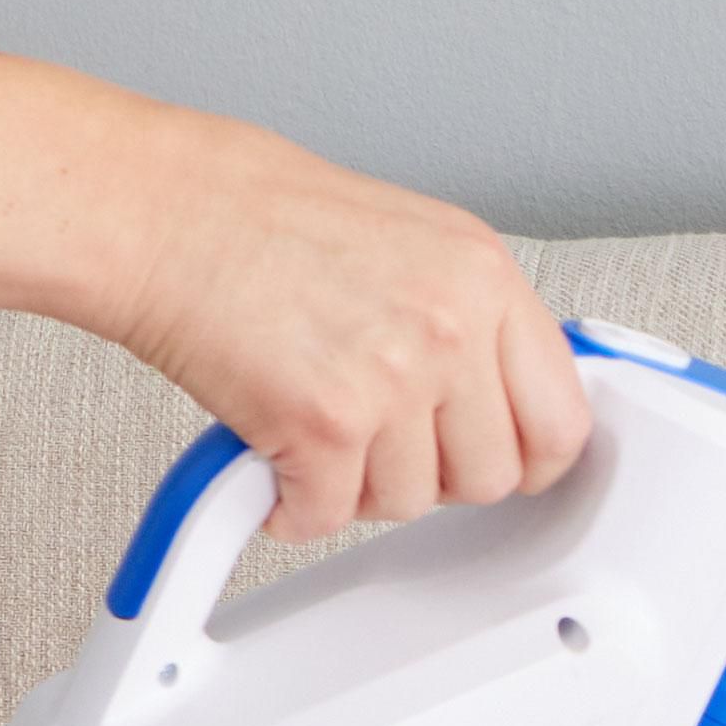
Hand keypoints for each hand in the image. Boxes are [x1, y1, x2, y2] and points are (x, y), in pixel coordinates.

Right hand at [109, 122, 589, 538]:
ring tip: (317, 435)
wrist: (163, 210)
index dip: (529, 458)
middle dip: (434, 476)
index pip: (562, 418)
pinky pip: (329, 515)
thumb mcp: (411, 242)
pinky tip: (275, 463)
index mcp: (483, 277)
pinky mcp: (325, 426)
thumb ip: (468, 320)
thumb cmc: (258, 217)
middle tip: (382, 446)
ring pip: (411, 503)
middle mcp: (451, 328)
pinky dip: (294, 505)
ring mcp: (394, 379)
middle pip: (490, 477)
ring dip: (359, 488)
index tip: (502, 462)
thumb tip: (500, 400)